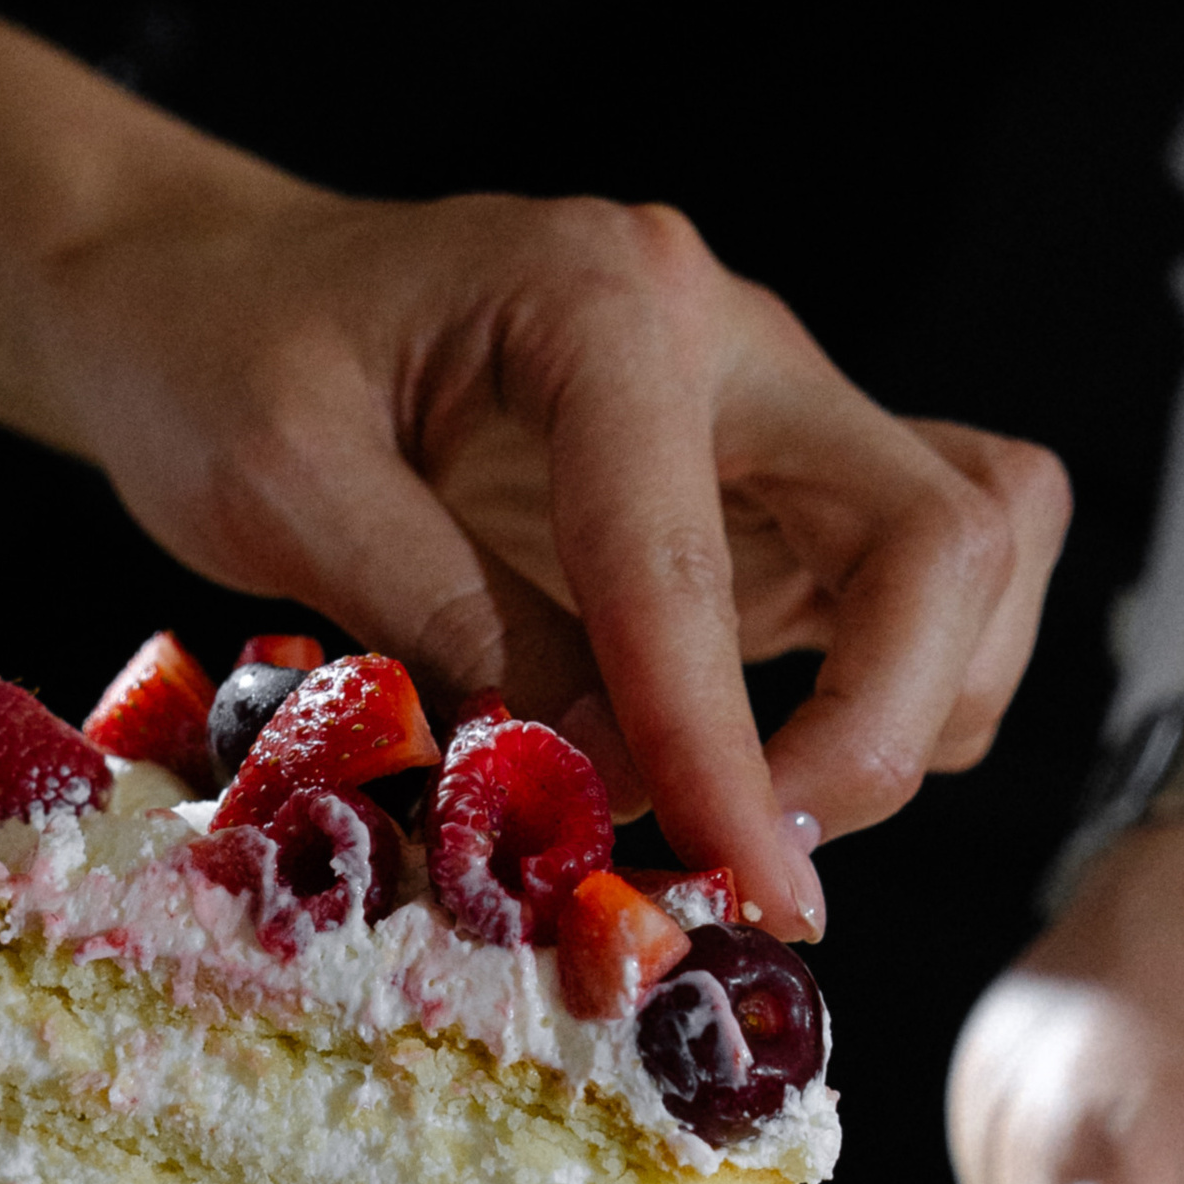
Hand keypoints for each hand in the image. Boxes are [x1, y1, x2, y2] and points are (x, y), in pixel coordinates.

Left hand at [34, 184, 1071, 933]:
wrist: (211, 293)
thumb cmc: (221, 365)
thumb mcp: (282, 488)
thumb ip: (450, 626)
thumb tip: (599, 778)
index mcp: (604, 303)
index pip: (698, 559)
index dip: (723, 749)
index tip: (746, 890)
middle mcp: (730, 342)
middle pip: (948, 527)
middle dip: (887, 724)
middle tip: (761, 863)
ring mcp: (767, 416)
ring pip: (972, 555)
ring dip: (914, 710)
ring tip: (753, 816)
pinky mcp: (767, 496)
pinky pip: (910, 595)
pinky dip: (880, 700)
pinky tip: (750, 768)